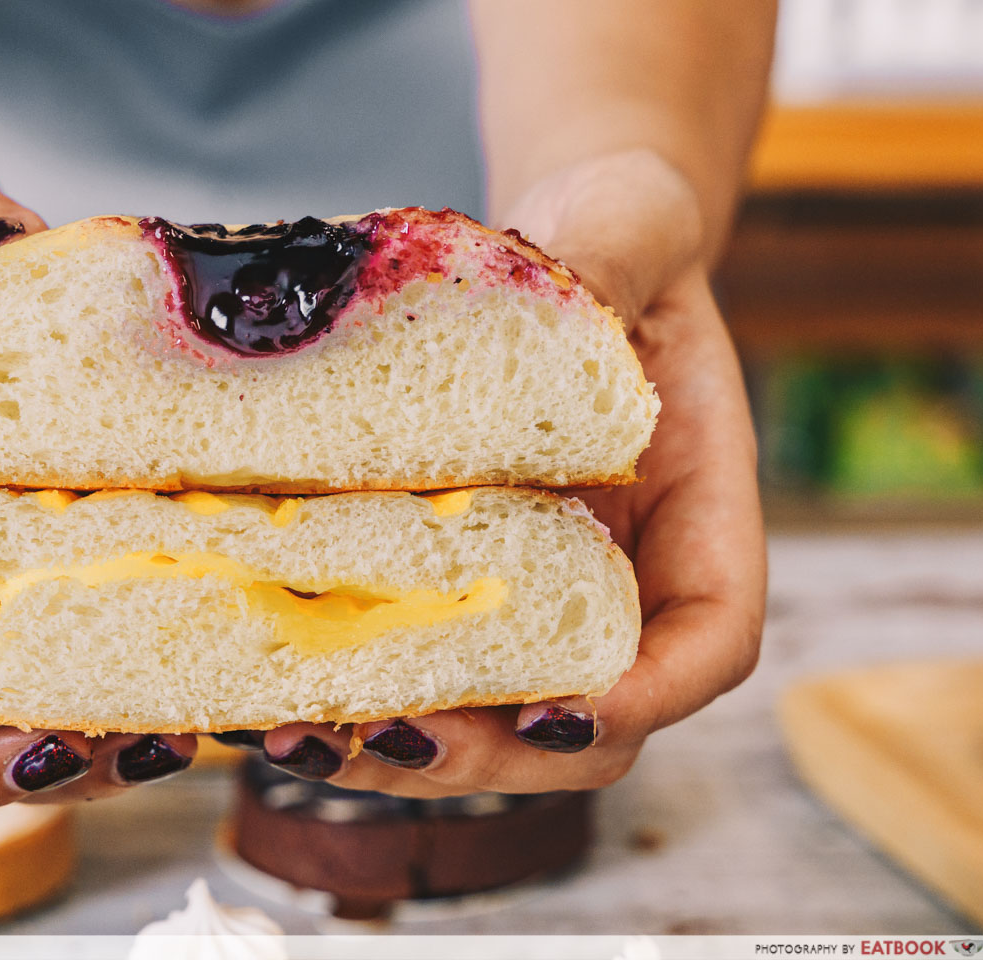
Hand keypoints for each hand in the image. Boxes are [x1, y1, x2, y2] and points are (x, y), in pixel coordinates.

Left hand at [259, 150, 766, 794]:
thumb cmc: (617, 239)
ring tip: (299, 735)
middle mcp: (623, 577)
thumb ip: (607, 261)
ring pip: (496, 720)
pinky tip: (271, 687)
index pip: (711, 638)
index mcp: (698, 512)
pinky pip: (422, 662)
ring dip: (403, 750)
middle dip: (491, 753)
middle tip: (389, 741)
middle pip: (590, 719)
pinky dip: (358, 693)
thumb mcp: (623, 230)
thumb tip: (558, 288)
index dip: (645, 693)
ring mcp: (538, 592)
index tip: (559, 712)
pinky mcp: (459, 580)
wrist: (561, 254)